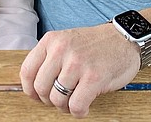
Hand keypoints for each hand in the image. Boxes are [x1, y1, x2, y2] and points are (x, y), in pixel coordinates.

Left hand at [20, 24, 141, 117]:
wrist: (124, 39)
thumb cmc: (94, 44)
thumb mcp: (66, 41)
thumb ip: (49, 57)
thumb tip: (33, 84)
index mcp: (51, 41)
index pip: (27, 70)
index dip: (29, 89)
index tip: (37, 96)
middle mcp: (61, 50)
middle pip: (40, 87)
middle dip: (48, 100)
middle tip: (59, 100)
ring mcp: (77, 64)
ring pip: (57, 99)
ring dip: (64, 107)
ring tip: (73, 101)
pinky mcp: (94, 78)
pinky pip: (76, 105)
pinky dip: (78, 111)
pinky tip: (84, 106)